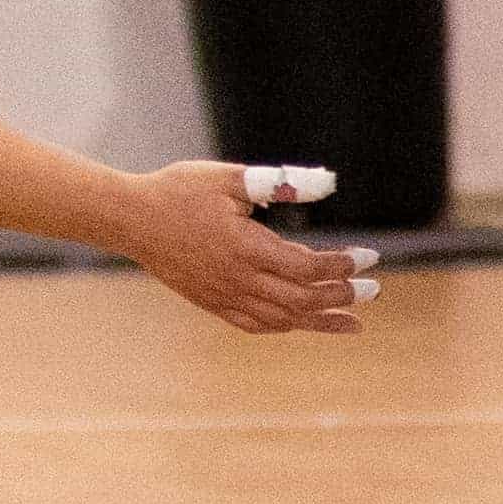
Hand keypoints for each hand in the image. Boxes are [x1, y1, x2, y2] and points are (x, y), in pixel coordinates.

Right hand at [119, 159, 377, 337]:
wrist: (128, 218)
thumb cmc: (179, 190)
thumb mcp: (231, 178)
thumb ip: (280, 181)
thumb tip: (326, 183)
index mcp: (246, 248)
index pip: (308, 267)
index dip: (342, 266)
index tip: (369, 257)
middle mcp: (237, 280)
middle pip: (302, 298)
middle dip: (342, 296)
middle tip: (374, 290)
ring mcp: (223, 297)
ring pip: (282, 319)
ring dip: (320, 321)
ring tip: (353, 322)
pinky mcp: (211, 303)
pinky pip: (255, 324)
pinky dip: (285, 325)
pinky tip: (302, 323)